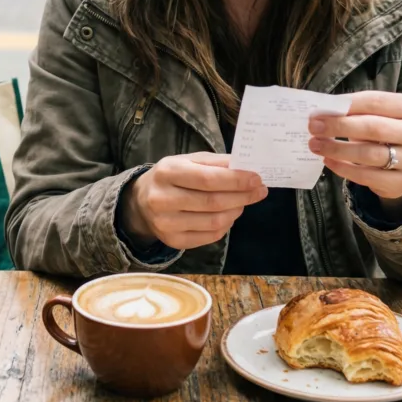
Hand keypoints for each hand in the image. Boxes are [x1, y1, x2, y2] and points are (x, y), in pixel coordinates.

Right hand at [121, 153, 266, 250]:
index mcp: (166, 172)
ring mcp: (166, 224)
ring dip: (236, 211)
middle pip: (213, 202)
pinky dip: (226, 225)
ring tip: (243, 202)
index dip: (236, 181)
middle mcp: (162, 199)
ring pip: (214, 221)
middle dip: (242, 196)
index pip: (208, 179)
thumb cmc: (172, 177)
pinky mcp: (173, 241)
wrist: (142, 202)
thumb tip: (246, 168)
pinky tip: (229, 215)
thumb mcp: (188, 161)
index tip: (257, 179)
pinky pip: (210, 236)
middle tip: (259, 191)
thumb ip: (217, 163)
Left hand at [308, 91, 401, 204]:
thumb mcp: (374, 115)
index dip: (346, 105)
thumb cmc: (383, 131)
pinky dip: (344, 169)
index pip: (376, 102)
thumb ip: (354, 111)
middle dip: (339, 126)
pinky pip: (367, 176)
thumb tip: (322, 111)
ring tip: (316, 145)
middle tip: (313, 127)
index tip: (319, 110)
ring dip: (337, 149)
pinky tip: (328, 161)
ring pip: (370, 154)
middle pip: (374, 128)